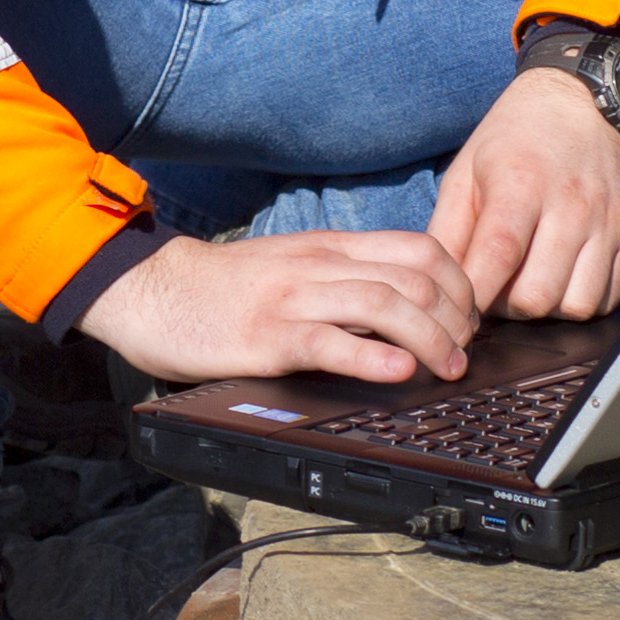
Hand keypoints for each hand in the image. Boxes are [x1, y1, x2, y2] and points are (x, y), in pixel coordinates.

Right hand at [73, 228, 477, 389]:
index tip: (467, 321)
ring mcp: (295, 299)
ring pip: (385, 305)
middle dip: (457, 319)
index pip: (421, 249)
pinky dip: (372, 357)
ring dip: (431, 340)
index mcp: (332, 248)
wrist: (153, 289)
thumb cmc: (225, 287)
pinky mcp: (268, 337)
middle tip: (464, 354)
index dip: (461, 286)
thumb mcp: (295, 266)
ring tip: (446, 370)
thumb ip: (344, 278)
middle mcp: (321, 266)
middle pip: (416, 277)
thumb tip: (404, 309)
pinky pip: (331, 342)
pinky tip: (397, 372)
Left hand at [432, 68, 619, 322]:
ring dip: (547, 308)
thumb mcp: (466, 171)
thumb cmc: (516, 138)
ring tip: (530, 283)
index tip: (460, 306)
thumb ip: (447, 230)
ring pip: (576, 306)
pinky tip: (561, 280)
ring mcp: (607, 224)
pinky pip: (608, 299)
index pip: (498, 258)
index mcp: (522, 186)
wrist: (585, 101)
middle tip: (497, 288)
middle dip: (508, 307)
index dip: (474, 296)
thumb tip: (436, 284)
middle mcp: (571, 207)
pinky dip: (580, 301)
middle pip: (537, 297)